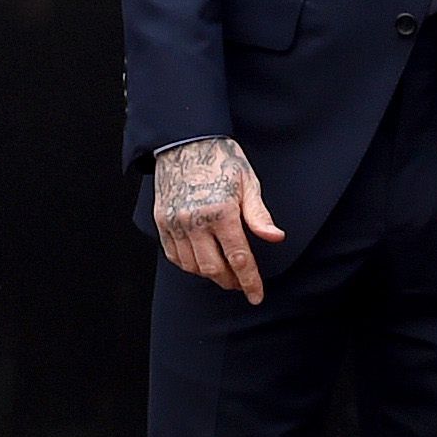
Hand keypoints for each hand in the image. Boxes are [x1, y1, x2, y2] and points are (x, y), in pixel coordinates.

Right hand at [153, 135, 281, 302]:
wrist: (184, 140)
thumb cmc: (221, 159)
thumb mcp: (247, 183)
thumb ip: (259, 215)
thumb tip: (276, 238)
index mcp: (221, 211)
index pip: (239, 258)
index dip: (250, 282)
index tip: (257, 296)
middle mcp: (195, 221)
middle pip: (214, 268)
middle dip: (231, 281)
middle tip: (242, 283)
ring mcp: (175, 223)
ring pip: (193, 266)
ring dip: (211, 274)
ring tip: (224, 271)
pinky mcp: (161, 221)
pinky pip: (174, 256)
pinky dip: (189, 265)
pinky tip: (202, 261)